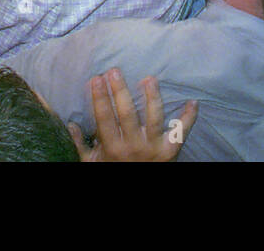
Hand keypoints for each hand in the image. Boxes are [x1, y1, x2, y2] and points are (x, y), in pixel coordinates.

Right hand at [69, 69, 196, 161]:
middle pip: (127, 114)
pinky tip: (193, 103)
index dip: (100, 97)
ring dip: (152, 97)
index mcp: (112, 148)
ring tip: (149, 79)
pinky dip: (189, 118)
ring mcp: (153, 148)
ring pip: (154, 118)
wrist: (137, 193)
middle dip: (120, 91)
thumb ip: (80, 144)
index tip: (96, 79)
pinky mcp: (170, 152)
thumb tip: (70, 124)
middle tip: (115, 71)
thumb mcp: (90, 164)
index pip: (104, 118)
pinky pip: (181, 133)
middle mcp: (133, 147)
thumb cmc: (112, 171)